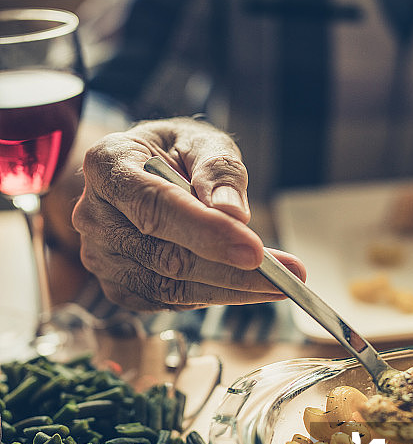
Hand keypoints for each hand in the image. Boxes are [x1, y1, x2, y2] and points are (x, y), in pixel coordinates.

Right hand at [72, 117, 305, 310]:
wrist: (147, 171)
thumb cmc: (175, 152)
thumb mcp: (203, 142)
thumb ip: (219, 169)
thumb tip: (232, 213)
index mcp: (107, 165)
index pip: (154, 206)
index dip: (205, 232)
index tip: (254, 250)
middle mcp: (93, 215)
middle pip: (165, 255)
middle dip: (232, 270)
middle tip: (287, 274)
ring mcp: (101, 256)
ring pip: (170, 287)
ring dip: (231, 290)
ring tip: (280, 282)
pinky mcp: (118, 285)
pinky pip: (169, 302)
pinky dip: (212, 297)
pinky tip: (244, 285)